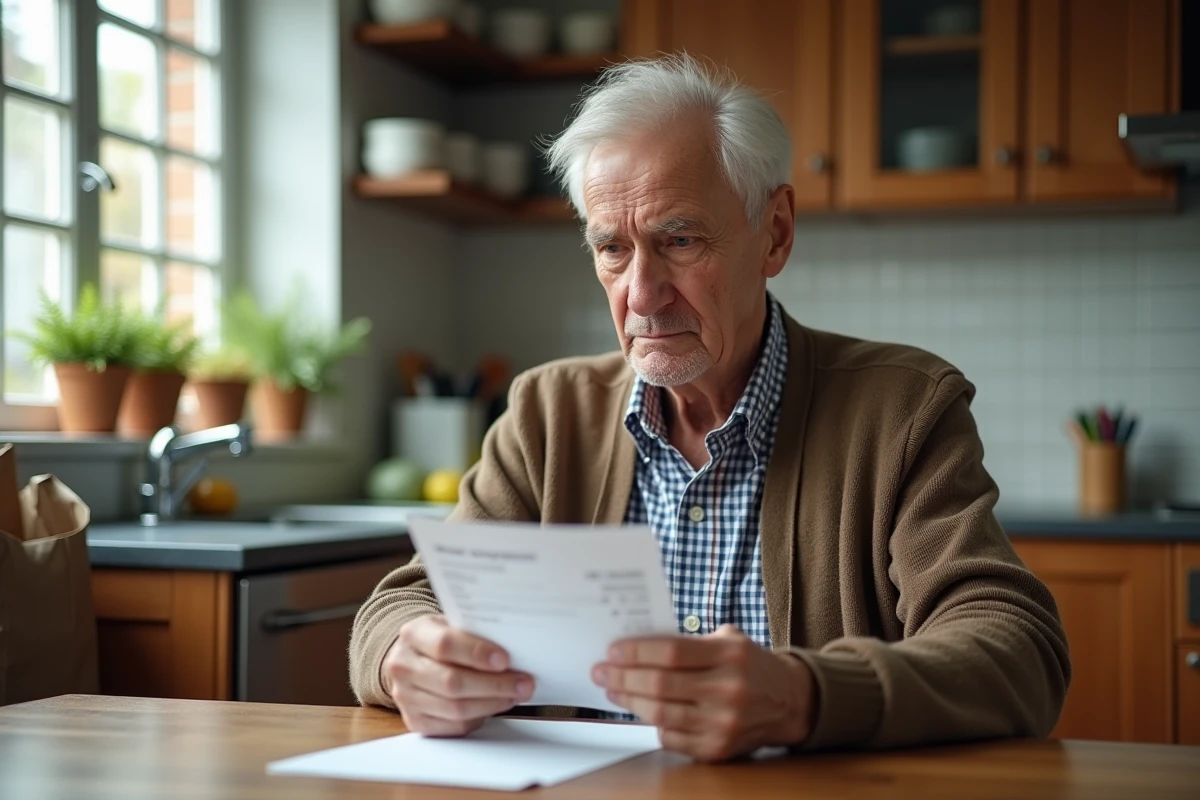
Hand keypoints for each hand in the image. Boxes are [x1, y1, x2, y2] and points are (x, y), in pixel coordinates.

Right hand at [381, 614, 534, 736]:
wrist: (411, 659)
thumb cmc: (438, 640)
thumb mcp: (450, 624)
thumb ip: (474, 633)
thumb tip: (514, 649)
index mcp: (414, 635)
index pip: (445, 645)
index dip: (477, 653)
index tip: (504, 659)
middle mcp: (404, 667)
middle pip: (452, 682)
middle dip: (494, 685)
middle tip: (523, 683)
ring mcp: (406, 697)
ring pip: (455, 708)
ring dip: (492, 703)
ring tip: (515, 695)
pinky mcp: (415, 721)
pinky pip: (453, 726)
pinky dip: (480, 717)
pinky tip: (495, 706)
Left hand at [592, 624, 815, 760]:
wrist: (789, 702)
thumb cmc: (751, 666)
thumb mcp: (729, 640)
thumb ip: (688, 642)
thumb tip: (637, 647)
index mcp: (730, 655)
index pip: (671, 651)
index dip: (636, 651)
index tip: (612, 650)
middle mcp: (728, 690)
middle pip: (660, 684)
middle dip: (623, 678)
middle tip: (601, 672)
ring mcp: (723, 723)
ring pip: (661, 714)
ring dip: (630, 702)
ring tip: (613, 690)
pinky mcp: (718, 749)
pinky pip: (672, 737)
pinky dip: (653, 724)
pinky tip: (642, 711)